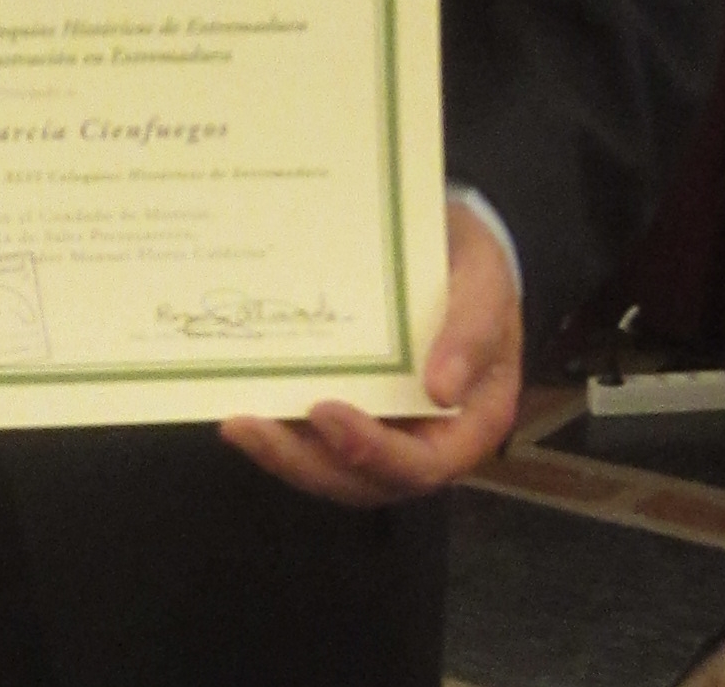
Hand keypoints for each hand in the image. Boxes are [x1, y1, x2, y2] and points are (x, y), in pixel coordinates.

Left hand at [218, 200, 521, 506]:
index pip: (423, 465)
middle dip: (306, 462)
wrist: (451, 243)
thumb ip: (472, 330)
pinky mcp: (354, 411)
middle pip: (366, 480)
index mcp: (472, 423)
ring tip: (238, 425)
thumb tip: (443, 389)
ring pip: (334, 469)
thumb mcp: (486, 282)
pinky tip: (242, 407)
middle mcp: (428, 440)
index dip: (371, 450)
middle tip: (251, 427)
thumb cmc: (476, 267)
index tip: (324, 411)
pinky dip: (282, 432)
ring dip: (284, 456)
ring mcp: (387, 430)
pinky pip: (317, 440)